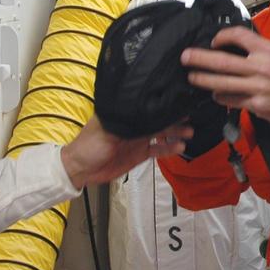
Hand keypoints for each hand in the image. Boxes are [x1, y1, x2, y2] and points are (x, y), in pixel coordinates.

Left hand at [60, 116, 191, 188]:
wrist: (81, 170)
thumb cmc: (88, 145)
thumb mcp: (104, 130)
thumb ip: (124, 122)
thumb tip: (142, 111)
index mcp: (124, 114)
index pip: (146, 106)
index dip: (161, 104)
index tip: (176, 100)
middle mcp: (133, 125)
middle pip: (157, 119)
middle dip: (173, 117)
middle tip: (189, 115)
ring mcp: (138, 139)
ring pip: (161, 133)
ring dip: (175, 132)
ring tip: (189, 132)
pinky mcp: (140, 154)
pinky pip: (158, 150)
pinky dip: (168, 148)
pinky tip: (179, 147)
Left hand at [182, 27, 269, 125]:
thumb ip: (260, 50)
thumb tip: (237, 46)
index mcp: (268, 51)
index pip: (238, 36)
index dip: (221, 36)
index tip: (214, 41)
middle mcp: (261, 67)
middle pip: (222, 61)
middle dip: (200, 59)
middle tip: (185, 57)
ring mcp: (257, 87)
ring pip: (222, 83)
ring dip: (204, 80)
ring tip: (192, 77)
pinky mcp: (255, 105)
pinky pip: (231, 100)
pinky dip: (221, 96)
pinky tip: (217, 94)